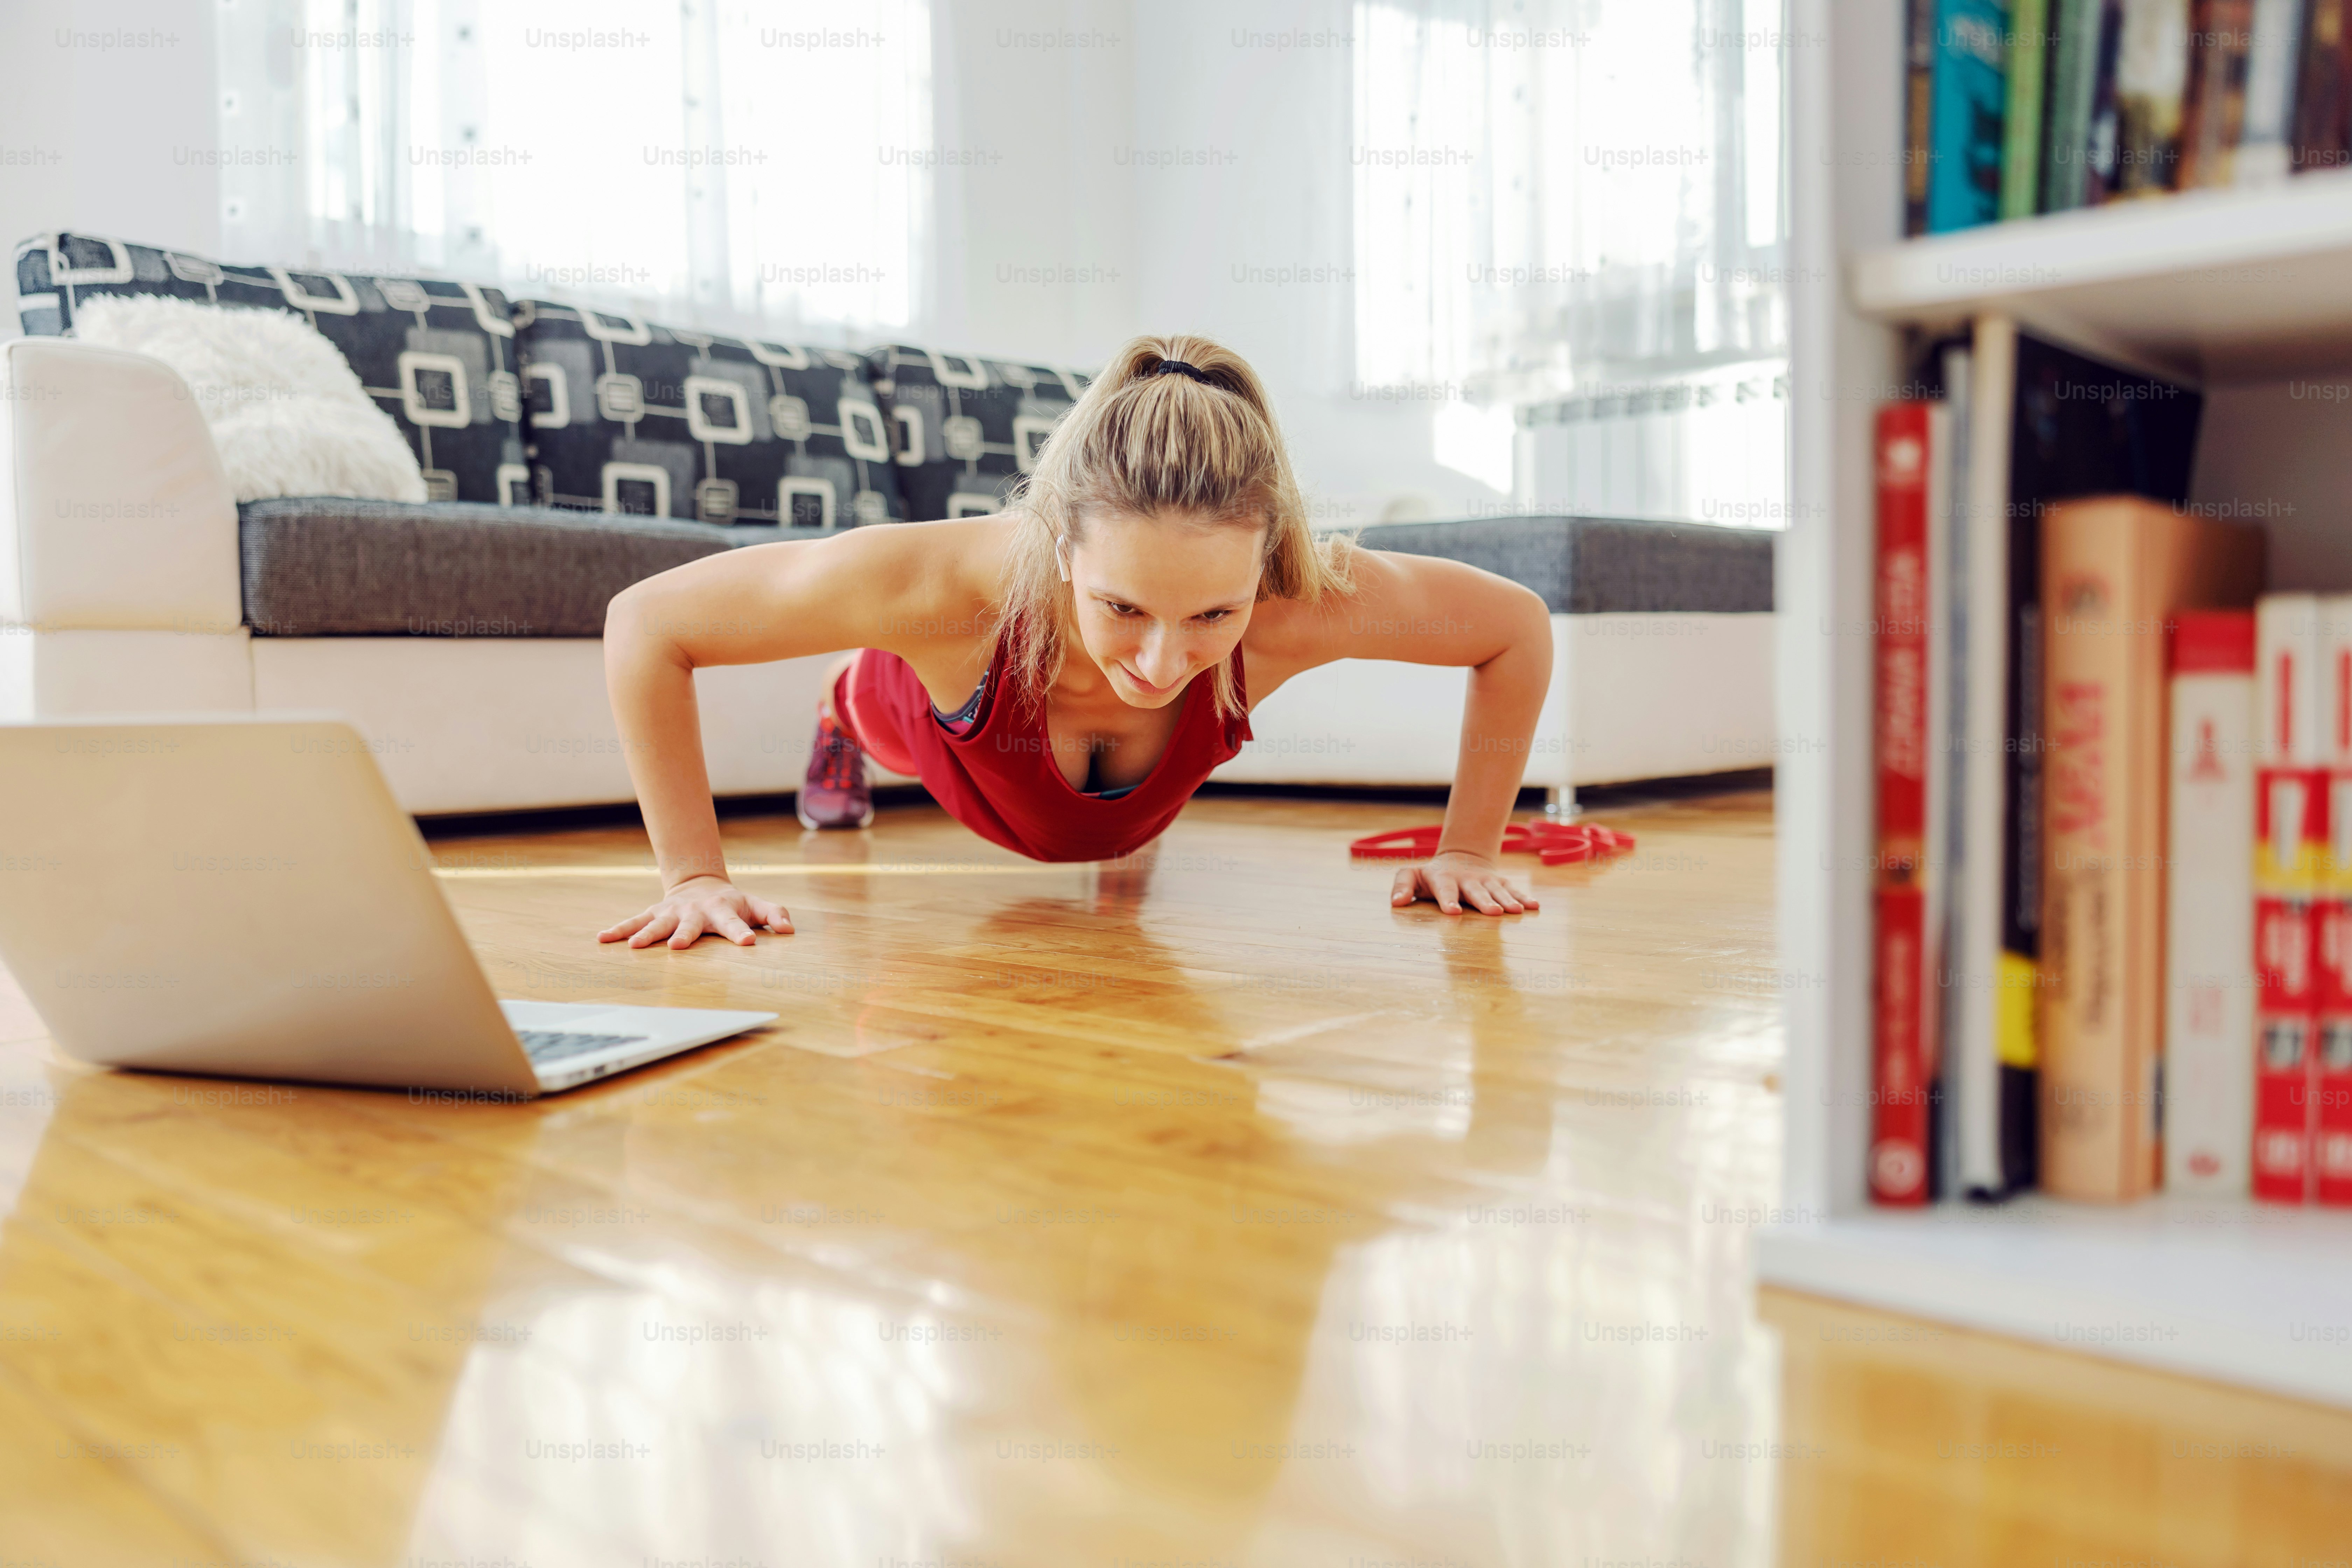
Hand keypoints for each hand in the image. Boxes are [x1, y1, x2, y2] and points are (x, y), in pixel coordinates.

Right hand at [597, 875, 793, 947]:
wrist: (700, 884)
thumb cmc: (733, 903)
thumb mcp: (756, 906)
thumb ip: (774, 914)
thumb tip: (789, 929)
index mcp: (722, 911)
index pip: (735, 923)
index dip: (741, 933)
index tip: (748, 944)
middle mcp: (694, 912)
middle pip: (690, 925)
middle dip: (684, 935)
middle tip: (677, 946)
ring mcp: (671, 913)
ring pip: (656, 924)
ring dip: (645, 934)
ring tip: (633, 946)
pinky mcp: (653, 914)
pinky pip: (633, 922)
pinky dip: (618, 930)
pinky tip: (602, 938)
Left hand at [1390, 850, 1538, 916]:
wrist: (1461, 859)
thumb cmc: (1431, 876)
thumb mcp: (1412, 875)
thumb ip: (1402, 885)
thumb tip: (1396, 902)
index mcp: (1443, 879)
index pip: (1445, 889)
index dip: (1448, 900)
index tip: (1452, 913)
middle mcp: (1467, 880)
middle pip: (1476, 891)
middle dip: (1484, 901)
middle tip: (1493, 912)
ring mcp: (1486, 881)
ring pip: (1497, 891)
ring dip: (1507, 901)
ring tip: (1516, 911)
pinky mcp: (1500, 884)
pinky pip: (1513, 890)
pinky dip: (1524, 897)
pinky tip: (1534, 907)